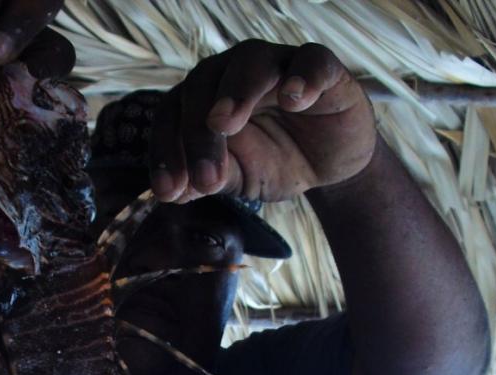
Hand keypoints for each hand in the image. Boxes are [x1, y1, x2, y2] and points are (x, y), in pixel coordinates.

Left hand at [148, 41, 376, 203]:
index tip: (169, 192)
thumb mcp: (238, 179)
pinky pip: (311, 61)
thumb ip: (207, 180)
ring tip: (224, 123)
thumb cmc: (275, 163)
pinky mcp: (322, 70)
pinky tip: (294, 100)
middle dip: (196, 133)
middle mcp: (235, 73)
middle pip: (203, 84)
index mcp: (205, 98)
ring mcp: (278, 66)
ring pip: (249, 61)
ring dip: (235, 92)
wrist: (329, 165)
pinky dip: (302, 77)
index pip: (172, 113)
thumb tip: (173, 192)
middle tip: (206, 179)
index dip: (166, 151)